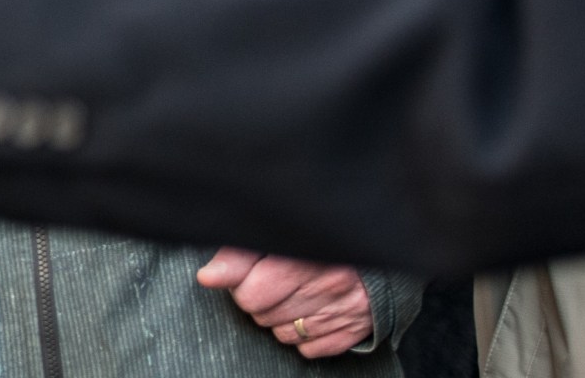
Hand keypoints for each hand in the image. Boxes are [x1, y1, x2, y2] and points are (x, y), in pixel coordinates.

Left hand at [196, 248, 374, 357]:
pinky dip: (302, 335)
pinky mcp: (353, 331)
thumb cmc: (317, 238)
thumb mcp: (279, 235)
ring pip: (282, 334)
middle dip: (257, 300)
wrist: (376, 247)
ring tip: (289, 294)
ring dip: (278, 318)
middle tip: (269, 282)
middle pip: (263, 315)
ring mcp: (344, 311)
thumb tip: (208, 277)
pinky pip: (308, 349)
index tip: (243, 275)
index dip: (239, 285)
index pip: (251, 293)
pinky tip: (307, 312)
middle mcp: (328, 285)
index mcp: (305, 256)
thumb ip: (240, 254)